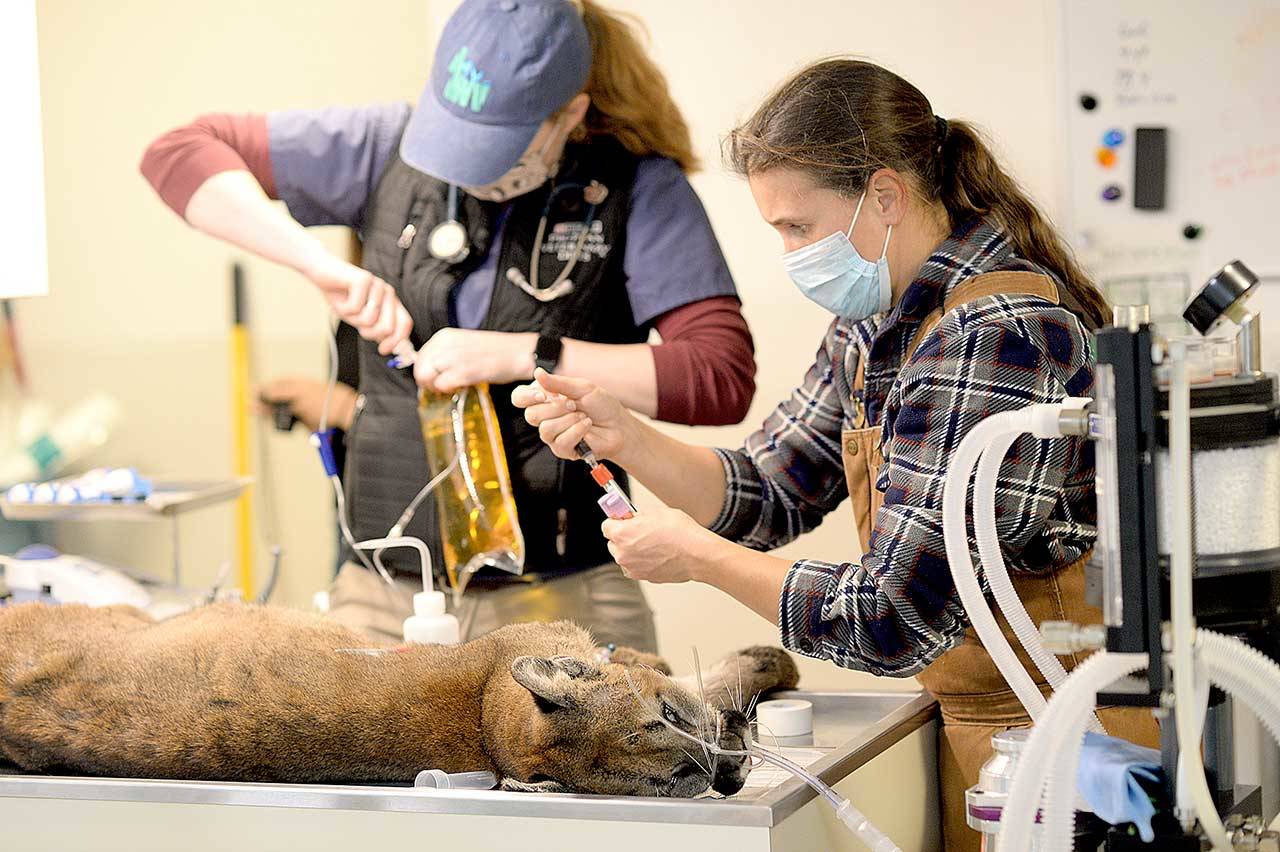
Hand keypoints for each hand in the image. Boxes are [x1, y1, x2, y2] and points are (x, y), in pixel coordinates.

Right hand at [256, 377, 355, 432]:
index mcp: (295, 383)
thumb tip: (264, 390)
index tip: (251, 392)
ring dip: (265, 410)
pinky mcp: (301, 420)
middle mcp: (295, 395)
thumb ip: (280, 391)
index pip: (275, 385)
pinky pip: (284, 419)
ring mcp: (298, 408)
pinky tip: (268, 419)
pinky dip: (275, 419)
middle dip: (261, 400)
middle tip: (248, 404)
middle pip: (274, 398)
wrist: (340, 414)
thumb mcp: (298, 392)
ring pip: (277, 409)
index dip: (263, 388)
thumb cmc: (322, 398)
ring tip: (253, 411)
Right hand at [302, 253, 411, 355]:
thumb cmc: (342, 297)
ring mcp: (377, 285)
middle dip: (369, 333)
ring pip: (369, 319)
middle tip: (356, 325)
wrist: (322, 273)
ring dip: (352, 319)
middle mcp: (388, 293)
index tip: (382, 350)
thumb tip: (391, 348)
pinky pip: (354, 308)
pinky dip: (343, 309)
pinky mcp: (363, 279)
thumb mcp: (360, 318)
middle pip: (387, 327)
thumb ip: (376, 330)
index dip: (396, 341)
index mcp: (391, 302)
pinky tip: (340, 299)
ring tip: (346, 308)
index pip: (404, 324)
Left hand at [413, 329, 536, 391]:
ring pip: (426, 377)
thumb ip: (446, 353)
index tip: (433, 378)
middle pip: (420, 368)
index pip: (420, 356)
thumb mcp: (464, 344)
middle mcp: (446, 344)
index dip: (425, 370)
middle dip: (426, 381)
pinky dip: (446, 390)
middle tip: (437, 387)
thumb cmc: (494, 351)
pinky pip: (442, 385)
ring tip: (448, 388)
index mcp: (444, 336)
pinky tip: (458, 388)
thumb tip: (432, 369)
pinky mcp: (464, 372)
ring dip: (434, 387)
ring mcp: (454, 358)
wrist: (517, 353)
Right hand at [513, 369, 635, 460]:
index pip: (519, 398)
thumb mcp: (582, 388)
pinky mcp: (562, 449)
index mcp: (545, 399)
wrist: (618, 426)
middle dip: (555, 408)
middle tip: (573, 404)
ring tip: (584, 416)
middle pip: (531, 415)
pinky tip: (586, 426)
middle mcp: (545, 417)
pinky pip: (560, 442)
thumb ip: (558, 383)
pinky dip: (576, 431)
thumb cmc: (601, 405)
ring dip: (569, 420)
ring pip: (545, 429)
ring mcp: (552, 435)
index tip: (543, 395)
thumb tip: (537, 373)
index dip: (526, 397)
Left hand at [602, 502, 720, 584]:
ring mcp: (632, 568)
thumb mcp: (655, 512)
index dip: (616, 521)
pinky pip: (636, 566)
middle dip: (623, 536)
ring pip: (625, 556)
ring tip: (652, 543)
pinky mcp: (643, 577)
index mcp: (621, 534)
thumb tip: (631, 517)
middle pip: (613, 543)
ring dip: (632, 550)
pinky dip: (642, 561)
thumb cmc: (680, 532)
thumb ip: (637, 516)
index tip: (622, 519)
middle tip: (639, 530)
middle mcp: (622, 553)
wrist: (697, 554)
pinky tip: (657, 554)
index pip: (606, 526)